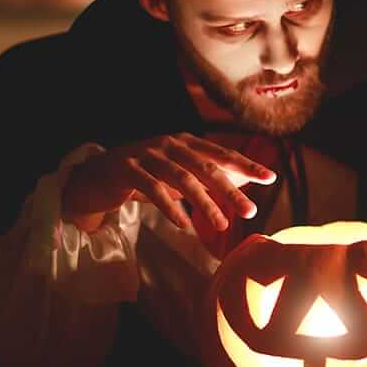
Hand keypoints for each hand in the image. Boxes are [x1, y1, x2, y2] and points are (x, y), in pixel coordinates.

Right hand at [62, 133, 275, 232]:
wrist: (96, 177)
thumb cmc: (145, 175)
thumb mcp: (179, 173)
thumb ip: (209, 175)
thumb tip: (246, 180)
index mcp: (185, 141)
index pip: (221, 153)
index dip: (246, 165)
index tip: (270, 178)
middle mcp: (169, 143)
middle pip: (206, 167)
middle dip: (231, 190)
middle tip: (250, 211)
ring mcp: (146, 154)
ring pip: (182, 179)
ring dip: (205, 204)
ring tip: (221, 225)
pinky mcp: (127, 169)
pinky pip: (154, 190)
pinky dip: (172, 208)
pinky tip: (185, 225)